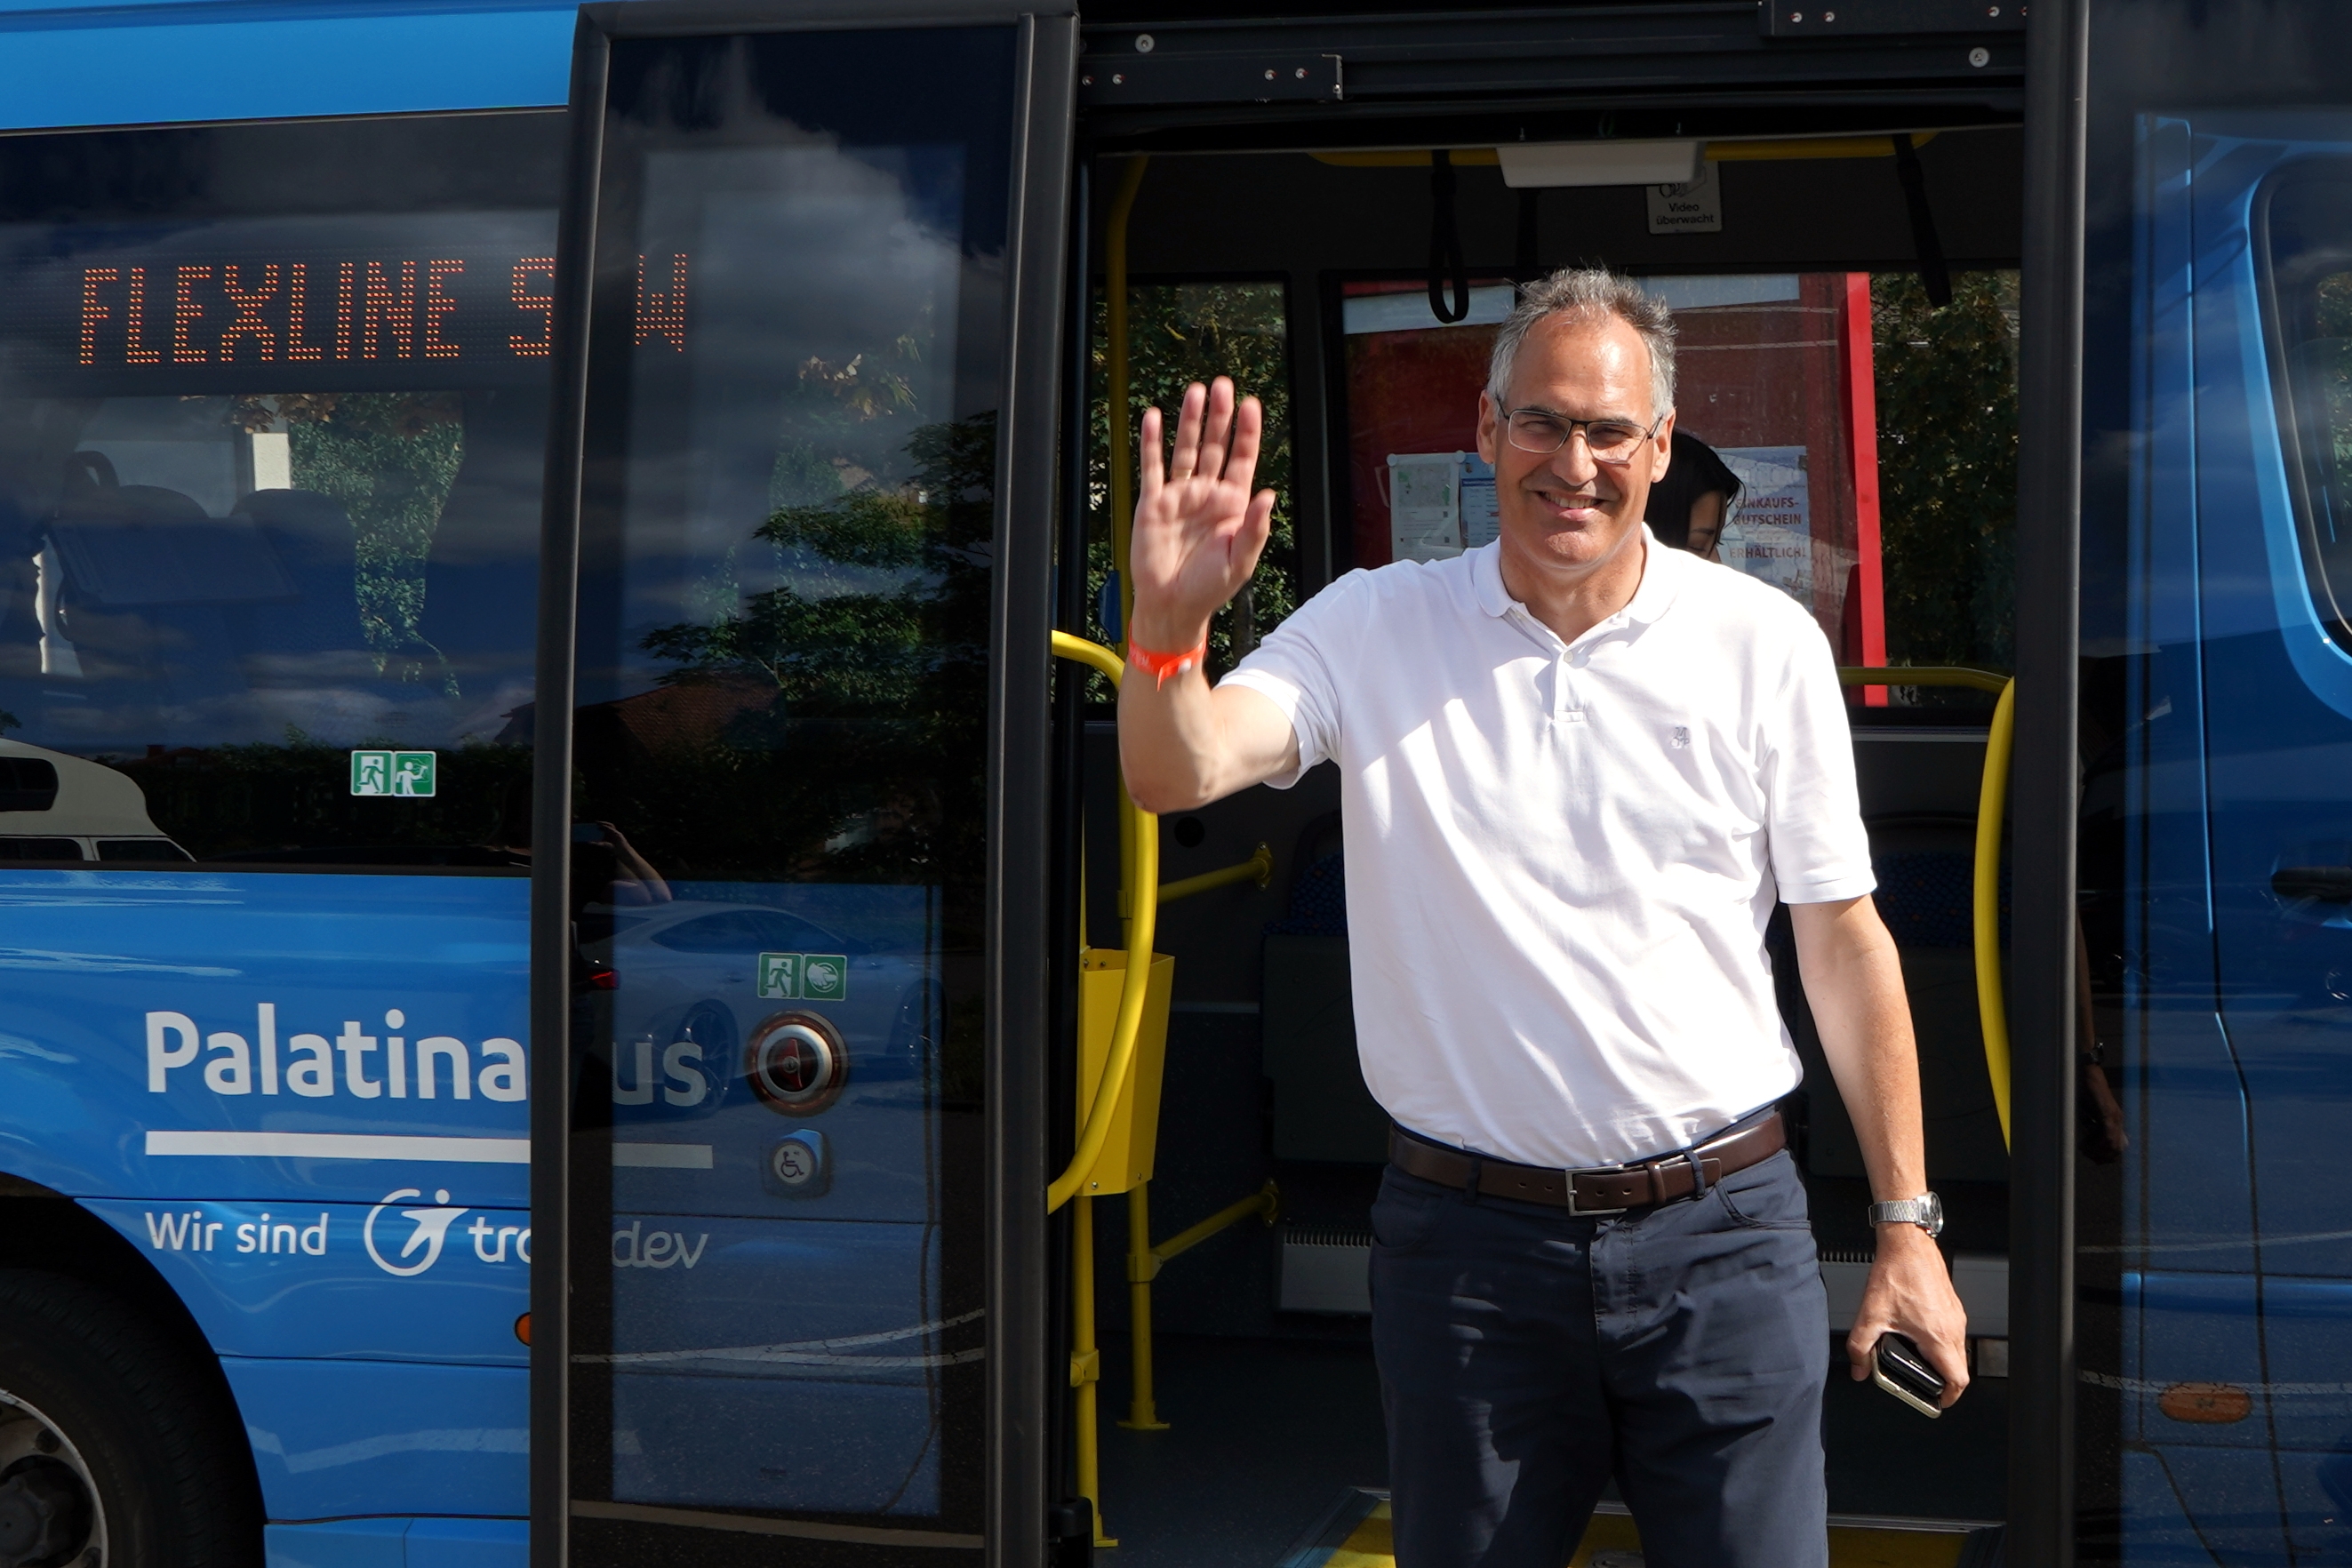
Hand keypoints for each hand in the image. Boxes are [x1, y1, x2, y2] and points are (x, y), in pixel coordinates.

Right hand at [1130, 377, 1277, 651]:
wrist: (1171, 605)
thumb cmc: (1208, 588)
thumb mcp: (1240, 560)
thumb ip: (1255, 527)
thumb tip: (1269, 493)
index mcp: (1232, 505)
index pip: (1242, 459)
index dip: (1248, 431)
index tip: (1252, 404)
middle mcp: (1207, 494)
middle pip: (1215, 445)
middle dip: (1220, 416)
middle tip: (1222, 386)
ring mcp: (1180, 496)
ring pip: (1186, 449)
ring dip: (1190, 421)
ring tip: (1195, 392)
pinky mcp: (1153, 503)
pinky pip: (1153, 467)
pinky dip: (1153, 442)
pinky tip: (1155, 418)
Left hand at [1848, 1224, 1969, 1407]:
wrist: (1907, 1243)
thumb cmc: (1896, 1273)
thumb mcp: (1870, 1315)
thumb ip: (1860, 1347)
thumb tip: (1858, 1368)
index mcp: (1938, 1336)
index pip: (1958, 1379)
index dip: (1949, 1397)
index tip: (1937, 1402)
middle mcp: (1953, 1327)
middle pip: (1960, 1368)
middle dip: (1943, 1382)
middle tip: (1925, 1386)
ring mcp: (1955, 1316)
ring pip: (1957, 1350)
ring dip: (1942, 1361)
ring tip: (1920, 1362)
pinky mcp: (1952, 1306)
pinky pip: (1953, 1334)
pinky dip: (1941, 1343)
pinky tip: (1919, 1337)